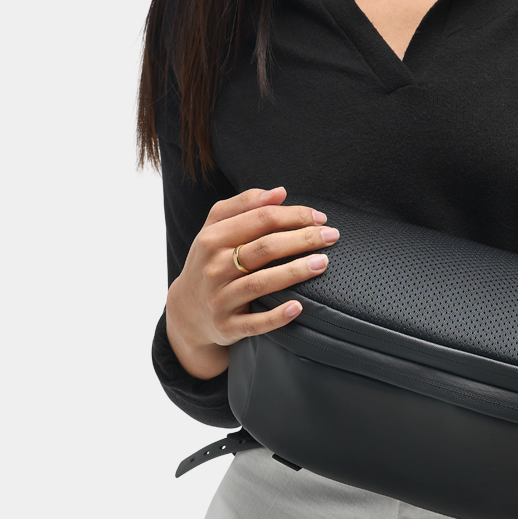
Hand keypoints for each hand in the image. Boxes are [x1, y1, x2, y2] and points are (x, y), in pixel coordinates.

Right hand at [165, 185, 339, 379]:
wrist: (186, 310)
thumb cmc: (209, 261)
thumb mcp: (215, 228)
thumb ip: (244, 205)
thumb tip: (280, 192)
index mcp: (212, 238)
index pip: (260, 219)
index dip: (294, 215)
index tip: (319, 217)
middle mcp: (214, 267)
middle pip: (264, 248)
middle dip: (302, 239)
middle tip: (331, 236)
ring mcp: (220, 299)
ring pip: (261, 283)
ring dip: (294, 272)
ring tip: (322, 263)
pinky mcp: (226, 327)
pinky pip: (254, 323)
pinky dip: (276, 316)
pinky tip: (298, 307)